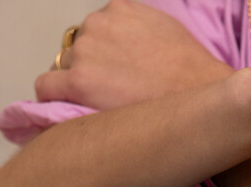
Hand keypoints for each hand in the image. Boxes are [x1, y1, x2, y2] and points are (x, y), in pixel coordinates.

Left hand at [34, 0, 231, 109]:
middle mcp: (97, 23)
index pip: (95, 31)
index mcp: (119, 8)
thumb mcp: (168, 32)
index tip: (114, 78)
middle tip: (113, 99)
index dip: (102, 57)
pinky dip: (54, 98)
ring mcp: (86, 50)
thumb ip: (141, 30)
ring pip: (62, 68)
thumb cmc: (194, 78)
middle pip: (77, 49)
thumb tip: (132, 43)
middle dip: (91, 71)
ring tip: (102, 110)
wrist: (203, 102)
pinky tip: (70, 112)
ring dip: (77, 87)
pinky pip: (47, 86)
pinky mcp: (78, 80)